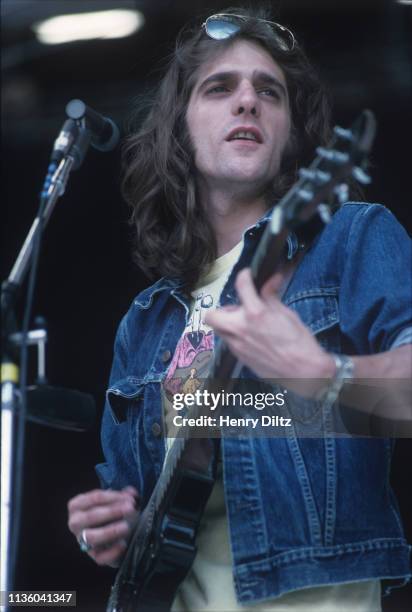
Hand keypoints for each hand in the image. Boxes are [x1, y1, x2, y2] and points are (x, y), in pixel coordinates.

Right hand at [67, 486, 138, 566]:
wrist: (118, 533)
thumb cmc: (113, 512)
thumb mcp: (117, 500)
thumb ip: (124, 495)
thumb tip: (131, 493)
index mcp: (77, 505)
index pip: (94, 498)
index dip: (113, 497)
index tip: (129, 497)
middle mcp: (75, 523)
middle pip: (90, 516)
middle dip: (112, 512)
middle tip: (130, 508)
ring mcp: (83, 541)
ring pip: (91, 537)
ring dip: (110, 531)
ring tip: (126, 526)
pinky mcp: (95, 557)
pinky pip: (100, 557)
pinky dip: (112, 551)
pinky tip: (123, 544)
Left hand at [204, 268, 334, 393]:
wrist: (304, 372)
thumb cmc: (300, 343)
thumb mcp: (287, 314)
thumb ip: (272, 297)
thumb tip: (271, 281)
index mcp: (255, 314)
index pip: (241, 285)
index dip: (244, 276)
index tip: (247, 276)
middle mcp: (241, 329)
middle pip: (212, 315)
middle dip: (221, 309)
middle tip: (238, 309)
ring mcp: (238, 346)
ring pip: (220, 331)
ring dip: (228, 324)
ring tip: (246, 325)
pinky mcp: (240, 358)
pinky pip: (230, 344)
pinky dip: (237, 337)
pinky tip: (253, 339)